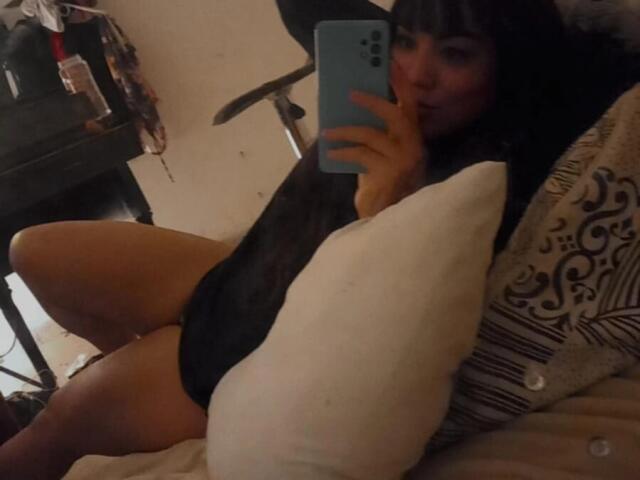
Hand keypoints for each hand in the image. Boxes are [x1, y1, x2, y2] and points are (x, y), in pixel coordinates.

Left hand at [323, 62, 426, 217]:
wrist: (382, 217)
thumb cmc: (379, 184)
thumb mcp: (378, 154)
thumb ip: (374, 134)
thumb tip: (349, 110)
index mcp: (412, 138)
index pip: (410, 104)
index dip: (401, 82)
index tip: (388, 62)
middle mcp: (413, 147)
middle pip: (396, 113)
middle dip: (374, 100)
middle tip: (351, 92)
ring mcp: (403, 160)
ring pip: (371, 134)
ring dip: (345, 131)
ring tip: (327, 133)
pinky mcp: (389, 173)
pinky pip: (361, 154)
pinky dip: (343, 152)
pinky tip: (330, 152)